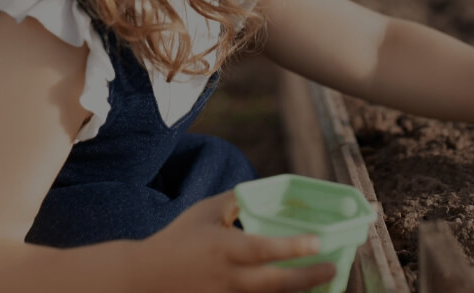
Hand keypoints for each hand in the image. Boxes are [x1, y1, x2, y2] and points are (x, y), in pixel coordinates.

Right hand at [133, 191, 335, 292]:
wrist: (141, 281)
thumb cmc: (176, 240)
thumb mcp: (204, 213)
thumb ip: (235, 201)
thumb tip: (263, 190)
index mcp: (223, 249)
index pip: (262, 249)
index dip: (292, 248)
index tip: (317, 242)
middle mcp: (228, 278)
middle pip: (274, 283)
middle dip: (307, 278)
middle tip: (332, 268)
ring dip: (297, 291)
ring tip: (323, 281)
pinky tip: (295, 290)